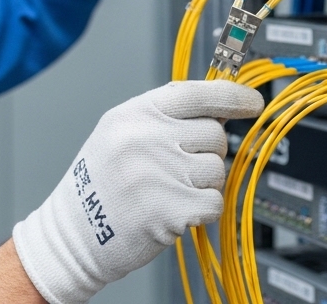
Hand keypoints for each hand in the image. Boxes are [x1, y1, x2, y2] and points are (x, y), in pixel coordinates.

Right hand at [12, 80, 263, 303]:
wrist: (74, 234)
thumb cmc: (100, 184)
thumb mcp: (121, 132)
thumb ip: (166, 117)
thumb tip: (220, 109)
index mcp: (135, 114)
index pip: (196, 93)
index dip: (231, 97)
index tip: (252, 103)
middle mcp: (147, 139)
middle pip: (215, 135)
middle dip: (209, 152)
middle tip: (181, 167)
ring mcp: (159, 174)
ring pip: (218, 170)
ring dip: (204, 184)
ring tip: (171, 190)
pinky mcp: (170, 210)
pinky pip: (214, 202)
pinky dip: (202, 210)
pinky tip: (174, 210)